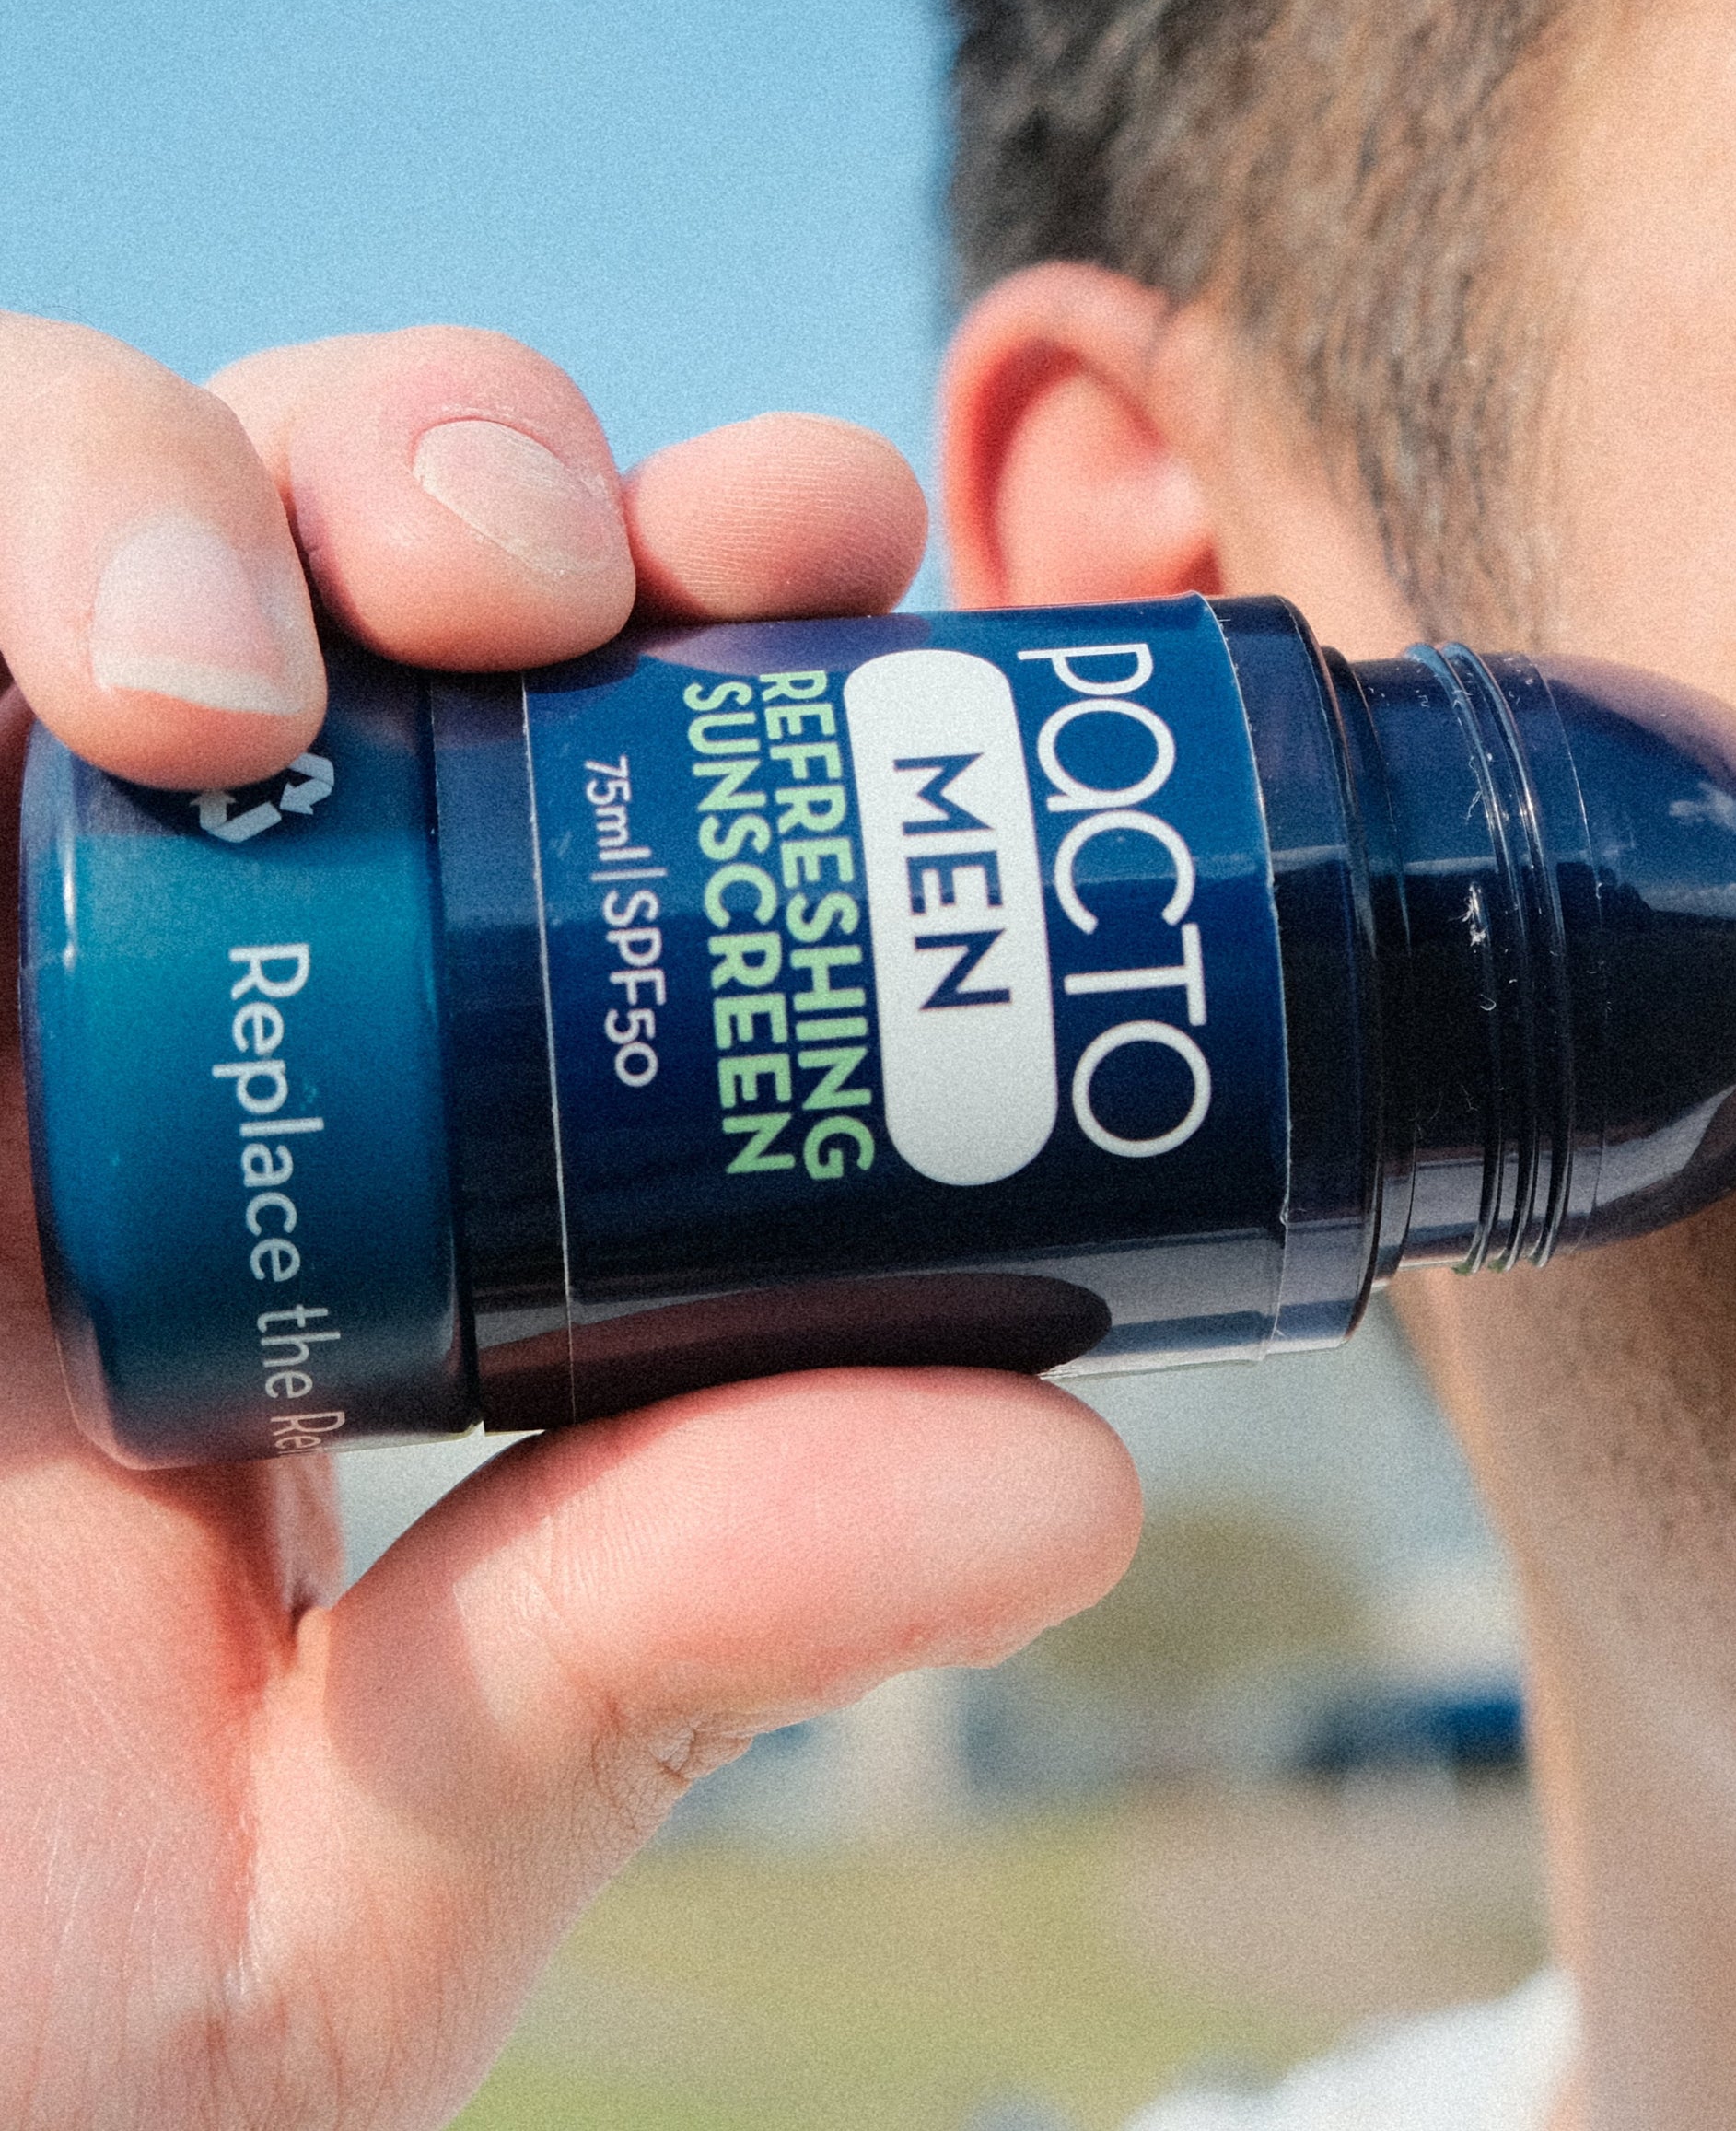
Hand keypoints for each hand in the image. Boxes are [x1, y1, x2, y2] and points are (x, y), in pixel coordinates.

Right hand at [0, 319, 1140, 2129]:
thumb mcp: (365, 1837)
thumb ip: (670, 1637)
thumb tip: (1071, 1482)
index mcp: (357, 1121)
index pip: (573, 746)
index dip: (718, 593)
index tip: (859, 571)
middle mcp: (140, 971)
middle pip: (340, 552)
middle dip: (484, 460)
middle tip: (574, 577)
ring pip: (64, 495)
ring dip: (184, 477)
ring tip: (230, 682)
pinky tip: (65, 693)